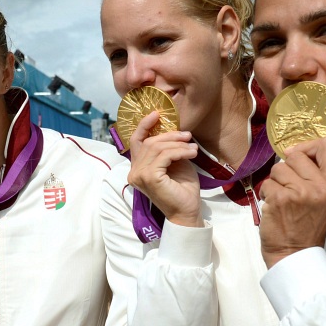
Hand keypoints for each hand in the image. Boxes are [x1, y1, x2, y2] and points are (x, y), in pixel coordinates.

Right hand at [126, 111, 202, 227]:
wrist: (187, 211)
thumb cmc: (182, 189)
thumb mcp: (174, 163)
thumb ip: (168, 149)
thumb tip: (173, 131)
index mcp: (137, 168)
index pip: (136, 141)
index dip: (144, 125)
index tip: (156, 114)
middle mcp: (134, 171)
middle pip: (149, 142)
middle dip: (170, 136)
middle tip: (187, 135)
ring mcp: (139, 175)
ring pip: (157, 148)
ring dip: (177, 144)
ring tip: (192, 147)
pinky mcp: (149, 177)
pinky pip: (164, 155)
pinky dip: (179, 151)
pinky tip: (191, 153)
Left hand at [259, 137, 325, 267]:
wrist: (295, 253)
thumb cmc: (307, 225)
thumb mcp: (325, 198)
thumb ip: (317, 173)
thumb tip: (294, 150)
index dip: (310, 146)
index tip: (301, 157)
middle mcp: (322, 187)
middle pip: (297, 154)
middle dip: (288, 168)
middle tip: (291, 188)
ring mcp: (301, 192)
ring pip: (279, 167)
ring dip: (276, 182)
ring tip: (283, 199)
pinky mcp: (280, 199)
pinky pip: (267, 183)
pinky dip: (266, 194)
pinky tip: (274, 207)